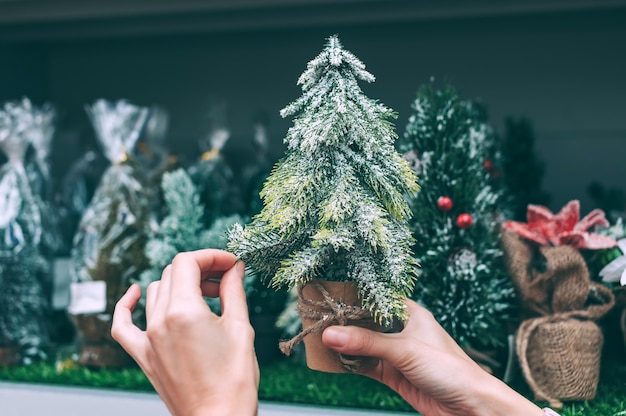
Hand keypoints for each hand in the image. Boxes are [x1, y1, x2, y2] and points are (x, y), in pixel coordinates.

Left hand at [112, 249, 258, 415]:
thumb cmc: (233, 380)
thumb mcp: (240, 328)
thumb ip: (234, 291)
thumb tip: (234, 268)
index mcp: (184, 311)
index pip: (188, 263)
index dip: (211, 256)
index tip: (230, 263)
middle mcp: (160, 321)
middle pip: (173, 273)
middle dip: (201, 268)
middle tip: (225, 280)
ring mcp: (148, 339)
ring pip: (157, 291)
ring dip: (180, 284)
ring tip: (206, 296)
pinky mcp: (144, 356)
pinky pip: (123, 325)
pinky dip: (127, 305)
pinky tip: (135, 293)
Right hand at [322, 300, 542, 415]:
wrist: (472, 407)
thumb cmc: (451, 369)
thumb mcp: (405, 350)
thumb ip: (367, 342)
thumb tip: (331, 334)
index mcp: (410, 313)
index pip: (375, 297)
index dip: (352, 295)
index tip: (327, 293)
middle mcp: (402, 330)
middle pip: (365, 322)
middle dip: (343, 322)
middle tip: (317, 317)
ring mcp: (397, 353)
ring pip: (363, 344)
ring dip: (344, 344)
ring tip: (319, 337)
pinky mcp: (393, 374)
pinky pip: (365, 365)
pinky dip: (350, 363)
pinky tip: (334, 359)